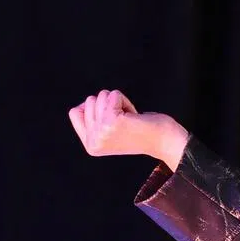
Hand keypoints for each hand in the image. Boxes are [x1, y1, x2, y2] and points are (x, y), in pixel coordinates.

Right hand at [68, 89, 188, 170]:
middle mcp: (93, 141)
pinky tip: (134, 114)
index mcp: (90, 145)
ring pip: (100, 96)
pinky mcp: (112, 121)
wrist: (165, 141)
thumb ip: (94, 122)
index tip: (113, 119)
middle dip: (109, 105)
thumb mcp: (110, 132)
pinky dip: (124, 100)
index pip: (74, 112)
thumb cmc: (142, 132)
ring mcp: (101, 132)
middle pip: (88, 102)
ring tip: (131, 118)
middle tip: (126, 121)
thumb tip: (79, 106)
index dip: (94, 108)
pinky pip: (113, 95)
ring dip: (118, 102)